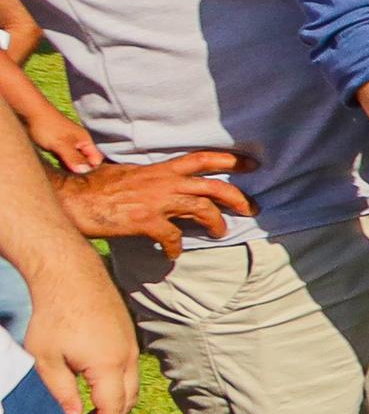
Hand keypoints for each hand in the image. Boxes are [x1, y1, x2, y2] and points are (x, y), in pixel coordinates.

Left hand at [8, 87, 101, 175]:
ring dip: (70, 167)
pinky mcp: (60, 146)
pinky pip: (65, 158)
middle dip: (80, 170)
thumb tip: (84, 171)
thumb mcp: (61, 145)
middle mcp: (80, 144)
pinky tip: (56, 167)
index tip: (79, 176)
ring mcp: (70, 145)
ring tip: (61, 173)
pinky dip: (62, 163)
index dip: (90, 168)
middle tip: (69, 177)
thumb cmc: (48, 127)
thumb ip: (73, 157)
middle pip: (86, 161)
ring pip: (75, 160)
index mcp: (85, 141)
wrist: (32, 114)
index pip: (96, 160)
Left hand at [22, 243, 138, 413]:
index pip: (112, 409)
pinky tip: (98, 386)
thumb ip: (61, 392)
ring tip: (93, 413)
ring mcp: (131, 344)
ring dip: (116, 403)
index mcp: (108, 366)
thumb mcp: (47, 360)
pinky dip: (118, 385)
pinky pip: (130, 368)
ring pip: (132, 384)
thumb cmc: (54, 317)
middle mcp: (127, 357)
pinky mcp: (127, 333)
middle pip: (128, 400)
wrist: (71, 276)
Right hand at [58, 152, 253, 251]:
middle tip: (252, 208)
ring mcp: (156, 202)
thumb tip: (161, 187)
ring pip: (201, 209)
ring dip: (216, 223)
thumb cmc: (95, 187)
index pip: (201, 159)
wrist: (71, 198)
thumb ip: (150, 180)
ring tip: (221, 233)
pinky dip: (176, 247)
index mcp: (159, 170)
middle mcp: (163, 182)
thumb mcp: (128, 175)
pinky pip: (172, 237)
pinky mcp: (145, 221)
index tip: (252, 165)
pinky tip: (173, 254)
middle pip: (212, 186)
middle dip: (237, 197)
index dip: (229, 161)